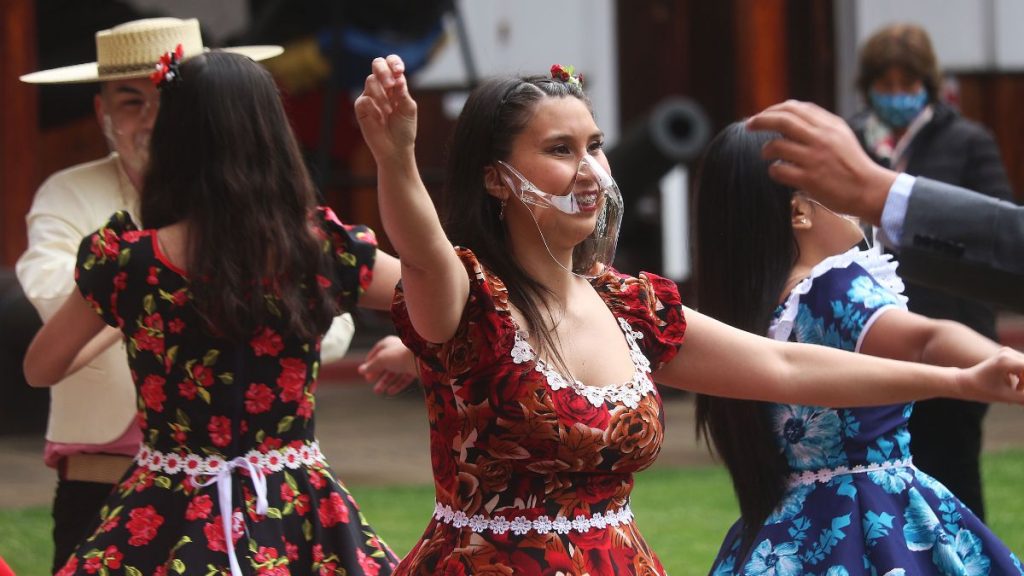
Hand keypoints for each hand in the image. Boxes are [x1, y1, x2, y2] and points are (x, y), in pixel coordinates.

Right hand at [354, 55, 417, 163]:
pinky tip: (380, 118)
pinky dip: (374, 108)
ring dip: (382, 96)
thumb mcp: (408, 109)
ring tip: (389, 111)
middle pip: (377, 64)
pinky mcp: (361, 108)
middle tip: (391, 84)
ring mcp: (370, 96)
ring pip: (371, 81)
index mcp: (395, 85)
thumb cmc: (404, 129)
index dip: (394, 63)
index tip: (399, 71)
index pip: (391, 64)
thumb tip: (398, 77)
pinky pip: (364, 99)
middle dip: (384, 71)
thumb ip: (403, 92)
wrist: (395, 149)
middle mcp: (382, 87)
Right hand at [359, 335, 417, 395]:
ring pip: (394, 373)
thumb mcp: (380, 360)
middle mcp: (397, 351)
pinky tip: (389, 392)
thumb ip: (371, 366)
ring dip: (384, 382)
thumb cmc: (399, 355)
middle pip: (384, 364)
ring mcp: (406, 360)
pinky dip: (396, 385)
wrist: (420, 359)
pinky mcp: (414, 369)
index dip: (370, 362)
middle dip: (376, 374)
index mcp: (388, 343)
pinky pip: (403, 378)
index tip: (364, 371)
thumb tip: (361, 370)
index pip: (376, 352)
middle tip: (369, 381)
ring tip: (377, 391)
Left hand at [746, 100, 896, 225]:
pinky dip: (773, 170)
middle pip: (782, 120)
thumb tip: (789, 115)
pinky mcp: (809, 179)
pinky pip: (779, 170)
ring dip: (766, 149)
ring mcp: (814, 159)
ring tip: (767, 154)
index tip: (763, 115)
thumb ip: (819, 124)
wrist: (869, 189)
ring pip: (776, 145)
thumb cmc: (852, 164)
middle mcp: (821, 138)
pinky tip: (778, 172)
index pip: (795, 107)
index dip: (774, 109)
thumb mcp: (840, 136)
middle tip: (749, 125)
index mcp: (829, 125)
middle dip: (761, 120)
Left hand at [956, 347, 1023, 403]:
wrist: (964, 382)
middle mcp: (1008, 353)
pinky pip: (1023, 367)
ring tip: (1016, 392)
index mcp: (1006, 361)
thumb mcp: (1006, 397)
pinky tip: (1015, 388)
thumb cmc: (982, 390)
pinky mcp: (1008, 355)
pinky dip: (1023, 378)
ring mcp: (1007, 352)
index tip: (1022, 392)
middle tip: (1018, 392)